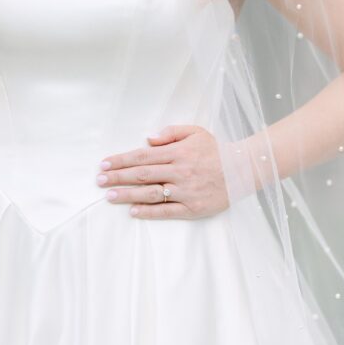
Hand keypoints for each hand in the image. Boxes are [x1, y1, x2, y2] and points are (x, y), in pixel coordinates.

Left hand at [96, 124, 229, 219]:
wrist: (243, 169)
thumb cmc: (216, 150)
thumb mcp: (195, 132)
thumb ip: (171, 133)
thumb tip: (147, 139)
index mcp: (178, 152)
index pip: (143, 156)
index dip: (121, 160)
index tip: (104, 164)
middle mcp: (180, 171)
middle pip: (142, 174)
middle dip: (118, 177)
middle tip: (99, 181)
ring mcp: (186, 191)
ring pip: (151, 193)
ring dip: (127, 195)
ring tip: (109, 196)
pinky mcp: (194, 208)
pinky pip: (167, 211)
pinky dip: (149, 212)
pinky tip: (133, 211)